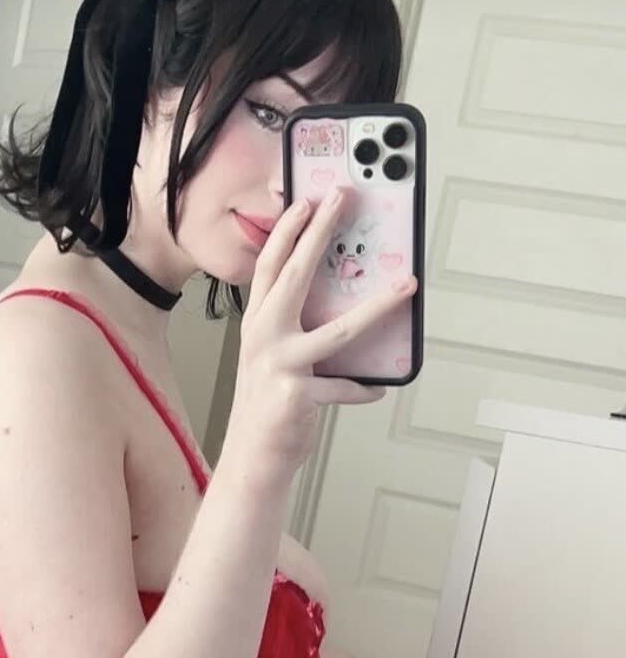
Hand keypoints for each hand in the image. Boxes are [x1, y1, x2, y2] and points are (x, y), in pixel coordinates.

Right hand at [227, 189, 417, 472]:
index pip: (270, 266)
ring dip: (379, 308)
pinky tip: (378, 390)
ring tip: (407, 287)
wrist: (251, 457)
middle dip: (320, 233)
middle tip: (342, 200)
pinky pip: (346, 387)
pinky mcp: (298, 396)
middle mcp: (264, 339)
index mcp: (256, 325)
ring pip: (340, 331)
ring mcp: (280, 367)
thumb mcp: (272, 358)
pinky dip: (364, 389)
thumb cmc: (267, 406)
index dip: (288, 230)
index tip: (308, 200)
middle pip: (295, 276)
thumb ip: (295, 327)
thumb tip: (345, 299)